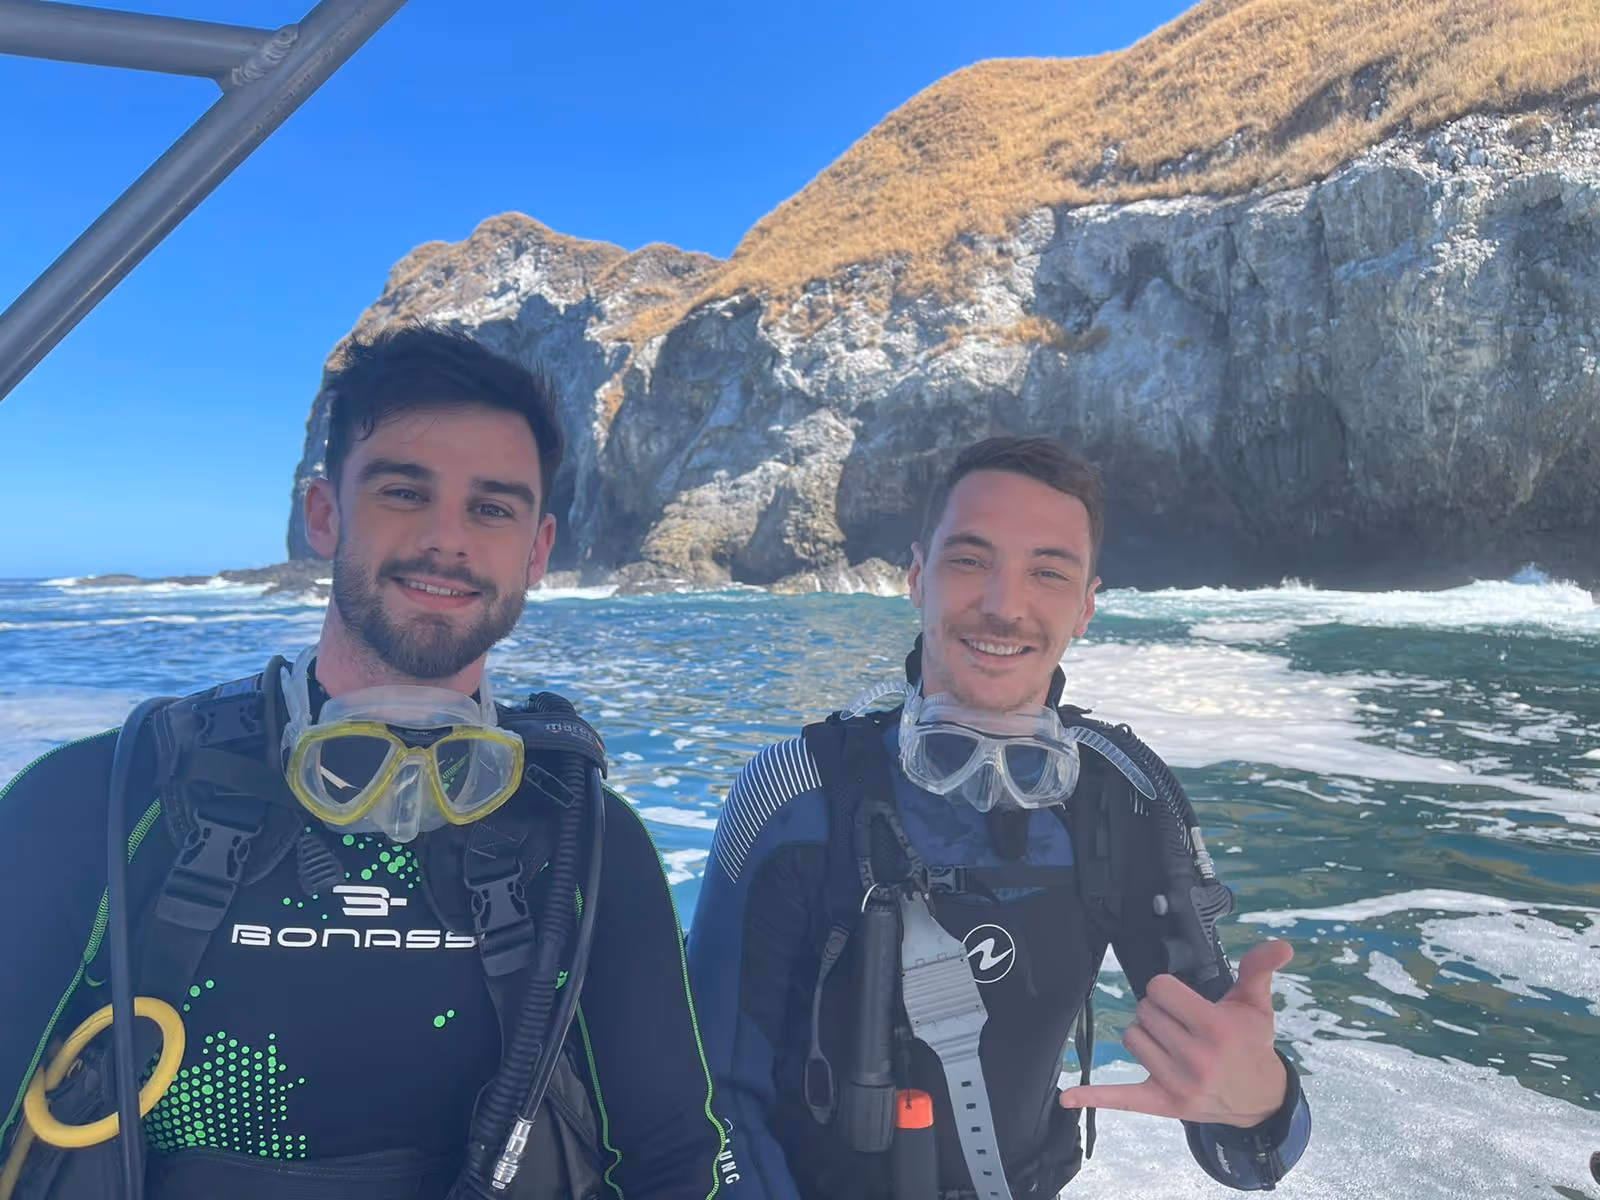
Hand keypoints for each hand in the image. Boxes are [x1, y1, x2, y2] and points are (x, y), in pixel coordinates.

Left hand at [1059, 940, 1292, 1126]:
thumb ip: (1259, 968)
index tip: (1183, 998)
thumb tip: (1281, 945)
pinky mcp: (1162, 1103)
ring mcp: (1177, 1083)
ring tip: (1173, 1042)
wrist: (1259, 1099)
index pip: (1160, 989)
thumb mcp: (1256, 1005)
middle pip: (1143, 1012)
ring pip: (1130, 1038)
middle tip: (1183, 1023)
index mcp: (1215, 1029)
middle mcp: (1195, 1058)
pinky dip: (1093, 1097)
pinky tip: (1067, 1097)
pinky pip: (1120, 1098)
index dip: (1168, 989)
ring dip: (1145, 1035)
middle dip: (1159, 1012)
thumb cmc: (1251, 1044)